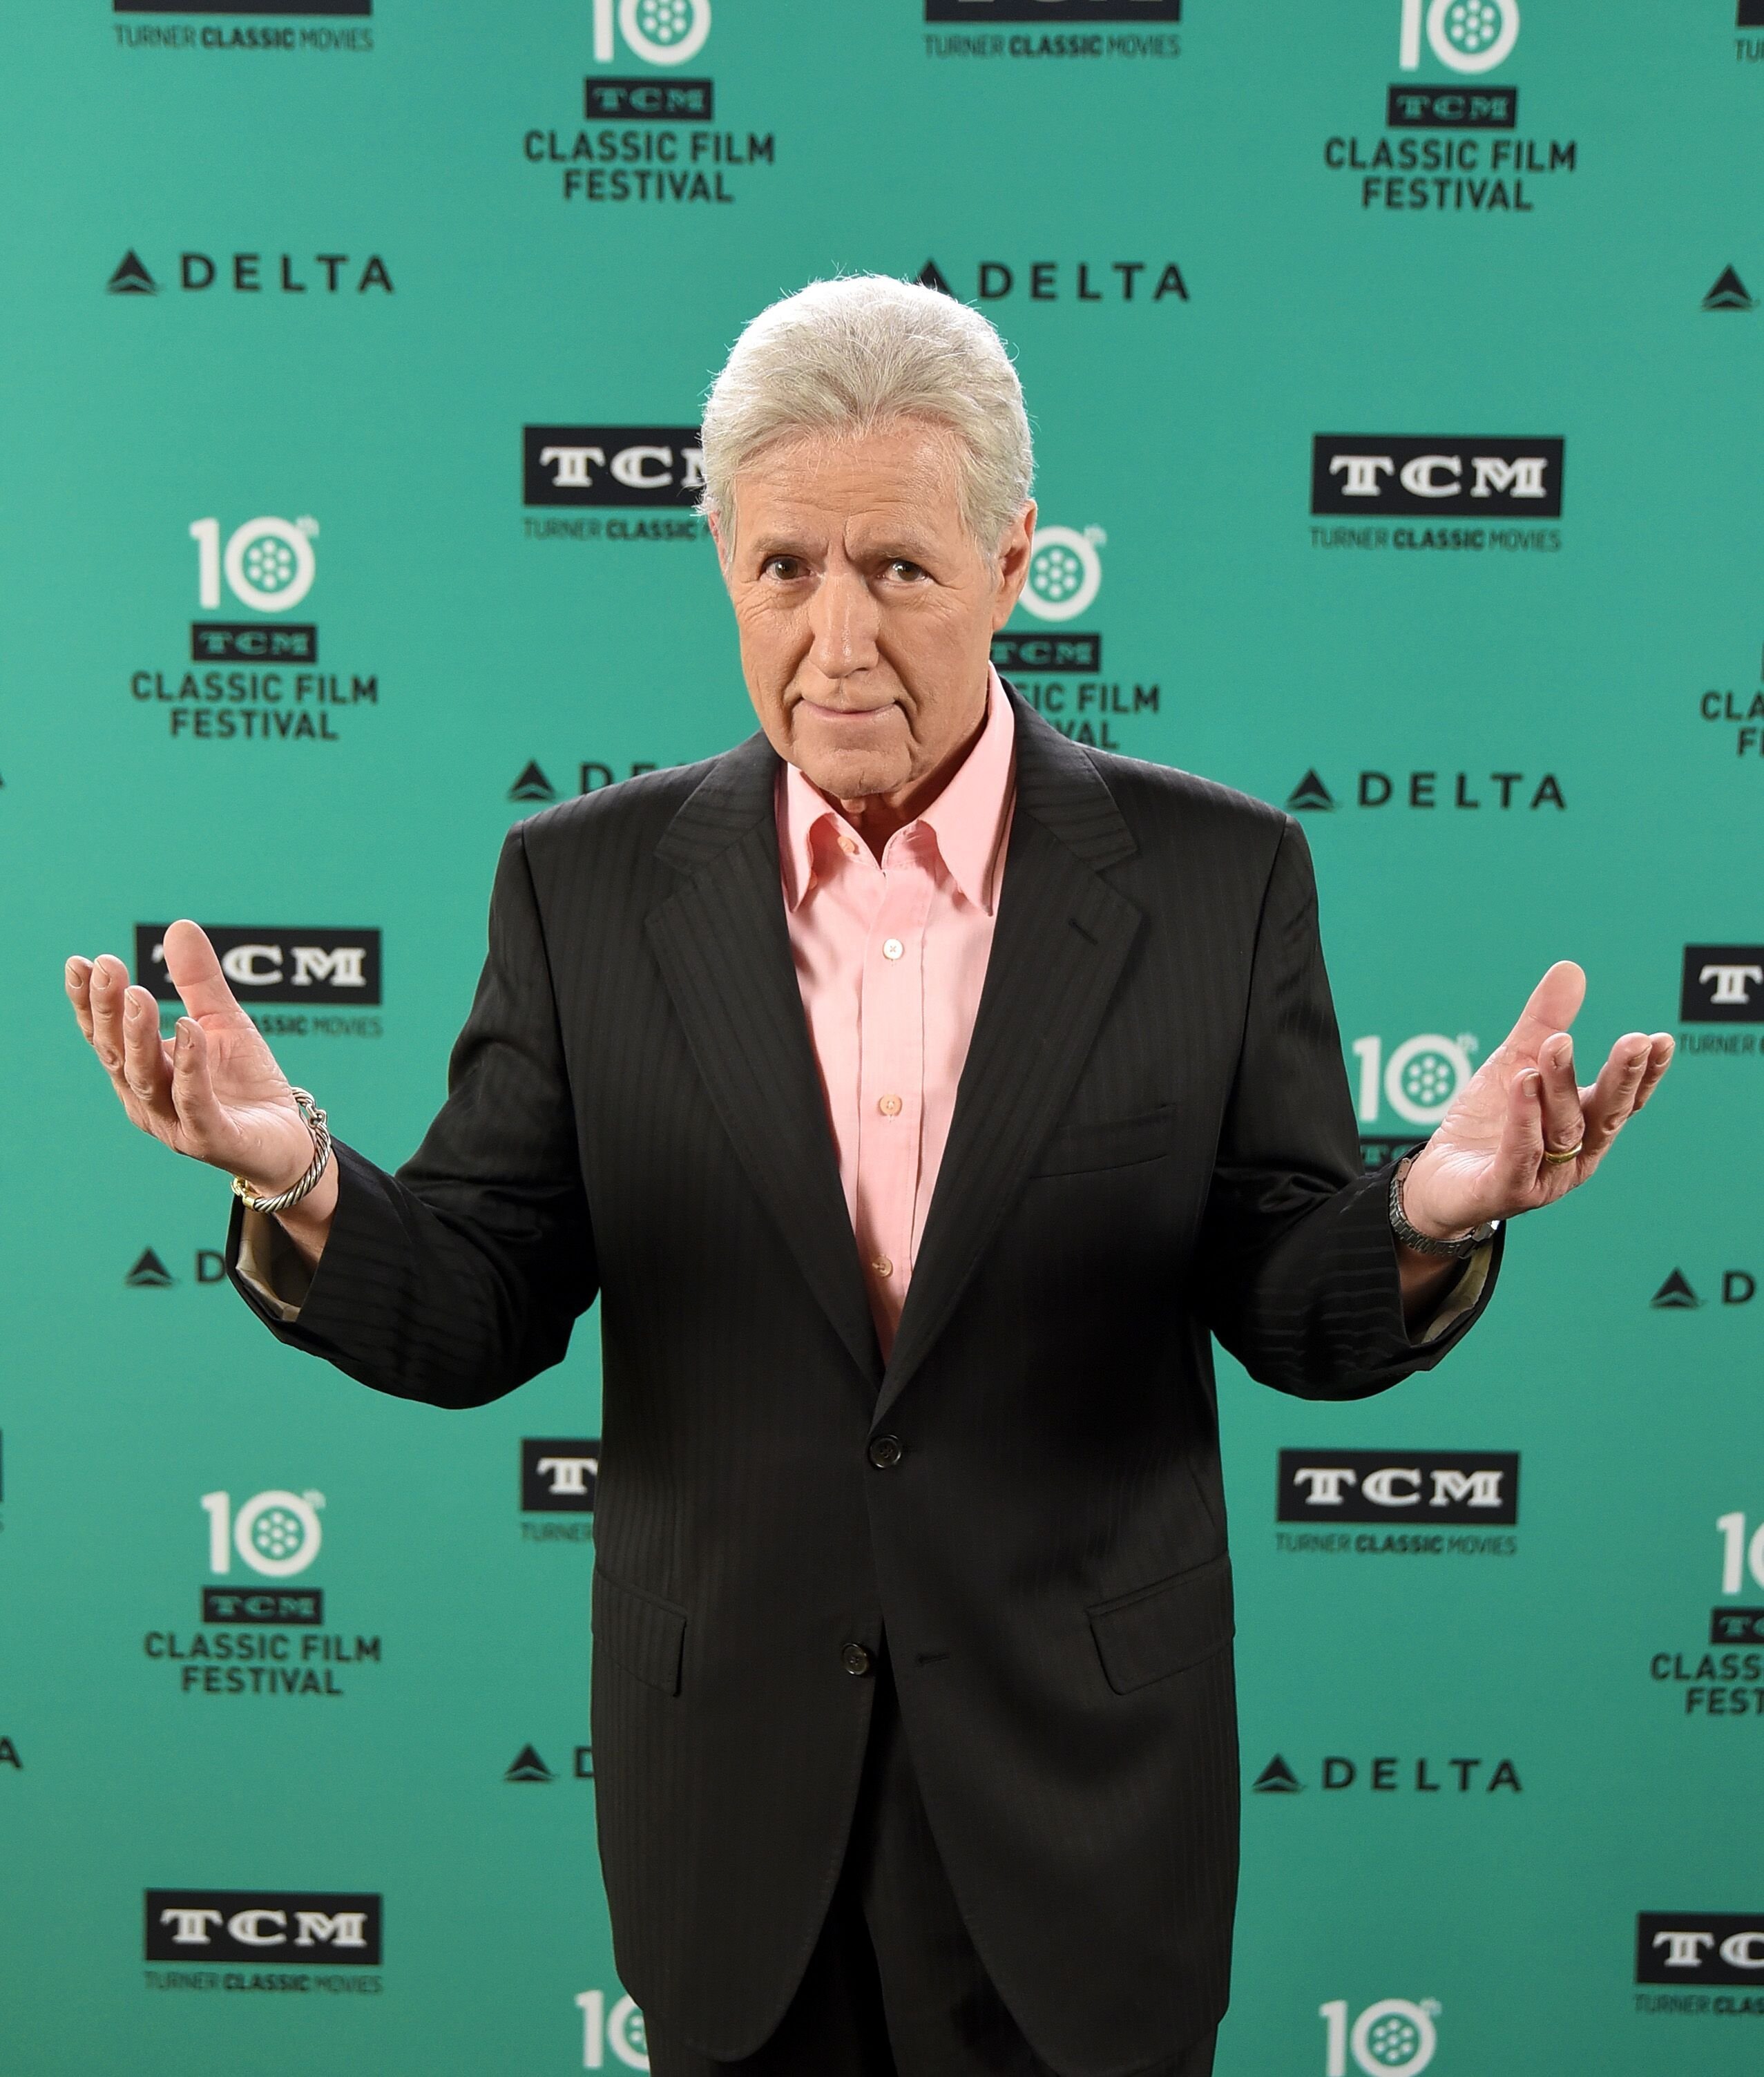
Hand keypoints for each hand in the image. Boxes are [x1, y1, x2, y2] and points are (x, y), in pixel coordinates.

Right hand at [66, 921, 316, 1195]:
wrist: (287, 1138)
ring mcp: (176, 1123)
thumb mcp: (223, 1022)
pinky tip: (189, 1030)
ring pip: (148, 1078)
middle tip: (108, 968)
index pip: (107, 1035)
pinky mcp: (211, 1138)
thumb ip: (199, 981)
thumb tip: (179, 925)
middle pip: (119, 1054)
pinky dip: (190, 1067)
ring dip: (141, 1036)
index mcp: (144, 1071)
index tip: (82, 962)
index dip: (90, 1002)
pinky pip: (195, 1102)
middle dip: (110, 1011)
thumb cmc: (246, 1083)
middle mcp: (149, 1100)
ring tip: (141, 995)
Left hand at [1400, 960, 1672, 1239]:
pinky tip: (1522, 1084)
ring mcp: (1543, 1177)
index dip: (1644, 1073)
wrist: (1439, 1180)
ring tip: (1556, 1045)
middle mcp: (1574, 1155)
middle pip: (1603, 1114)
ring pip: (1561, 1129)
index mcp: (1584, 1125)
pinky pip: (1520, 1155)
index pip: (1623, 1099)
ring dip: (1561, 1086)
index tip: (1659, 1040)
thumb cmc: (1486, 1124)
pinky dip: (1524, 1120)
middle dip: (1622, 1078)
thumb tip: (1570, 969)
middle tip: (1634, 1042)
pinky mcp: (1506, 1190)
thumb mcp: (1514, 1063)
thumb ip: (1543, 1023)